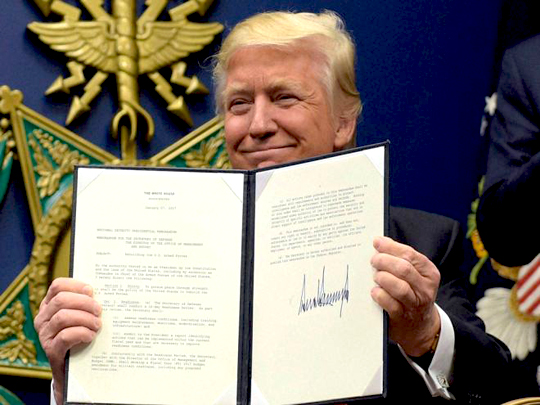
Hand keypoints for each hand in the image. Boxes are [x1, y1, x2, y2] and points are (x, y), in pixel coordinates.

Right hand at [34, 278, 100, 404]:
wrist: (74, 369)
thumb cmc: (82, 335)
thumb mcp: (81, 316)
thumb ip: (86, 303)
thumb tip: (105, 291)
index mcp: (50, 305)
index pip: (57, 286)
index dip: (76, 285)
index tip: (91, 291)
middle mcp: (43, 318)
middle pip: (61, 300)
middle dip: (84, 302)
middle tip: (99, 310)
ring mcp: (45, 334)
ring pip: (63, 317)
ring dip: (85, 318)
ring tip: (97, 324)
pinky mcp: (51, 350)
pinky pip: (65, 336)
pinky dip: (81, 333)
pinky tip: (91, 336)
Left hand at [370, 236, 440, 356]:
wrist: (419, 326)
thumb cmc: (412, 293)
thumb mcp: (415, 275)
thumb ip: (401, 259)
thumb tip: (379, 242)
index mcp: (429, 273)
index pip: (410, 254)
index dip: (391, 247)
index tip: (377, 242)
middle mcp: (425, 288)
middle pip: (404, 269)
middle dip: (384, 261)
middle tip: (374, 260)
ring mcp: (415, 304)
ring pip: (399, 286)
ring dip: (383, 278)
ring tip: (376, 276)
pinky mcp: (403, 317)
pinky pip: (390, 304)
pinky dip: (380, 295)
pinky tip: (374, 291)